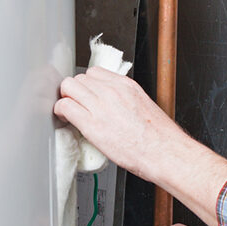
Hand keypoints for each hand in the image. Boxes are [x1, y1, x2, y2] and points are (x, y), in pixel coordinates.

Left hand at [54, 69, 226, 225]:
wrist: (165, 152)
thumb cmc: (160, 138)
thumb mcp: (144, 107)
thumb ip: (126, 101)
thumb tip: (113, 106)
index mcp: (127, 86)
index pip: (95, 73)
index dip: (87, 85)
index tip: (87, 95)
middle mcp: (113, 91)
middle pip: (79, 78)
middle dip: (75, 91)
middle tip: (77, 105)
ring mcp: (101, 105)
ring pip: (69, 87)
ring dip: (66, 98)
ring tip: (70, 112)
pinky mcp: (92, 124)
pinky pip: (65, 106)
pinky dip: (61, 111)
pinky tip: (65, 119)